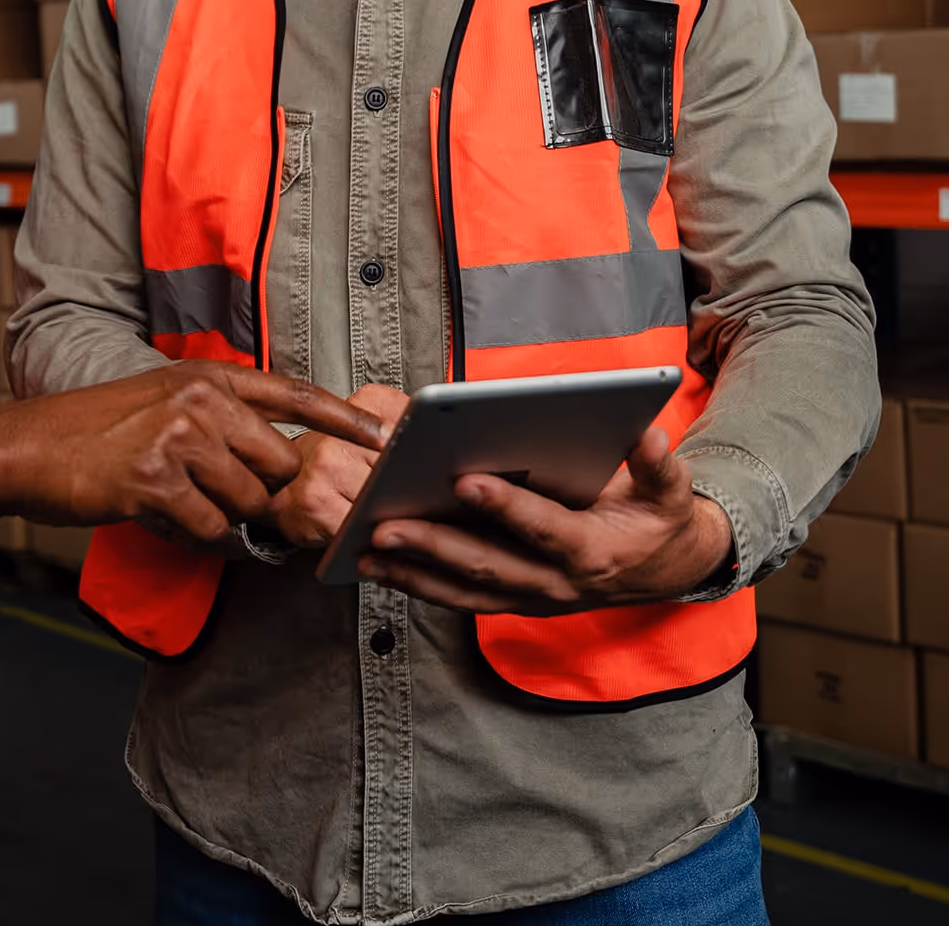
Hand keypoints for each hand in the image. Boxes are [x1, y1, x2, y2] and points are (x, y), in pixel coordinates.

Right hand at [0, 364, 389, 546]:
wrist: (27, 447)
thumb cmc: (93, 431)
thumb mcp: (160, 400)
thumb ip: (217, 420)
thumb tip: (271, 464)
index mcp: (205, 376)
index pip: (292, 393)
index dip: (343, 417)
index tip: (385, 436)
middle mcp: (200, 400)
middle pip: (279, 466)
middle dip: (260, 494)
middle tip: (215, 496)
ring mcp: (180, 438)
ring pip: (247, 503)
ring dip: (218, 516)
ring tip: (171, 498)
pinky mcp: (158, 481)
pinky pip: (209, 528)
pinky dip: (189, 533)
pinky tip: (154, 512)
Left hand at [359, 425, 733, 613]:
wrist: (665, 570)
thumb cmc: (658, 521)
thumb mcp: (671, 493)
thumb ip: (658, 468)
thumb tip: (649, 437)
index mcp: (592, 549)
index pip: (543, 528)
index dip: (505, 507)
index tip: (464, 480)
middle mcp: (557, 582)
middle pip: (488, 565)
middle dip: (434, 546)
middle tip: (385, 526)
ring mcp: (533, 597)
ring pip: (466, 590)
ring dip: (414, 572)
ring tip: (367, 550)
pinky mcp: (515, 601)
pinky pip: (462, 597)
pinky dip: (420, 584)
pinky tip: (382, 566)